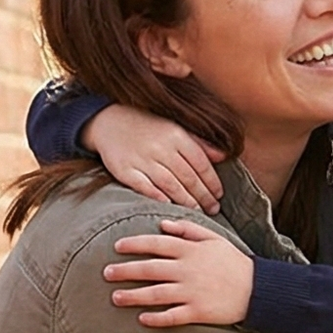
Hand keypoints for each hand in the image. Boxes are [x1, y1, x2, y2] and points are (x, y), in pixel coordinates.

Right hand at [84, 106, 225, 212]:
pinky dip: (157, 197)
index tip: (219, 195)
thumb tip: (223, 156)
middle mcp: (161, 147)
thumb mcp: (175, 127)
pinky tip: (168, 207)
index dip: (212, 181)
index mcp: (176, 135)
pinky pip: (144, 186)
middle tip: (213, 209)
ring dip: (186, 200)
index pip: (200, 163)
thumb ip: (199, 143)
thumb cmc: (147, 126)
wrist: (109, 120)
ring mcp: (142, 159)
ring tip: (197, 212)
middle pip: (188, 176)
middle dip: (203, 195)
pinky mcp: (124, 169)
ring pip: (170, 184)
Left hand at [105, 219, 254, 325]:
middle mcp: (187, 270)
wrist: (258, 289)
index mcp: (190, 250)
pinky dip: (156, 318)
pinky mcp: (198, 312)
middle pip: (150, 269)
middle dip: (125, 270)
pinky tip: (142, 318)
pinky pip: (172, 316)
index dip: (134, 244)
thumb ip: (188, 229)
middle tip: (105, 273)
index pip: (156, 244)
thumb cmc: (234, 262)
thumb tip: (163, 223)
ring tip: (115, 297)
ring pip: (156, 293)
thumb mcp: (214, 238)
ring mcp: (192, 292)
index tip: (117, 247)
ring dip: (133, 296)